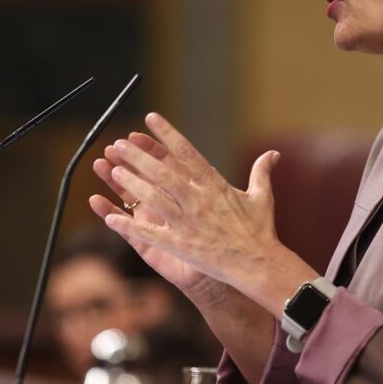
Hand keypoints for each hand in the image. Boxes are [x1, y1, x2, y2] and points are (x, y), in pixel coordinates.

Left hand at [93, 113, 312, 316]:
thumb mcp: (262, 198)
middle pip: (163, 174)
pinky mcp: (180, 245)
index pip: (187, 153)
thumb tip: (273, 154)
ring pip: (153, 199)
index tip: (151, 118)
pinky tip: (110, 217)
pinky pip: (149, 234)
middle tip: (120, 144)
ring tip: (112, 171)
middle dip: (139, 157)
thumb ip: (262, 172)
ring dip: (131, 185)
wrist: (259, 265)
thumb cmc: (261, 232)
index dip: (167, 134)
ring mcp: (188, 224)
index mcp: (215, 186)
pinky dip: (128, 226)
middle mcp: (199, 201)